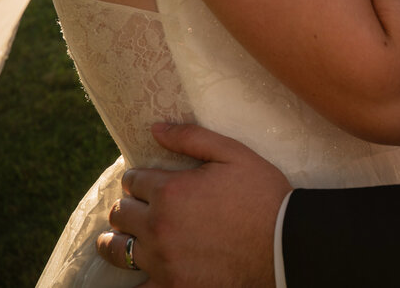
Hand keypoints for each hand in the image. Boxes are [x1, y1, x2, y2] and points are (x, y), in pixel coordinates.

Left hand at [96, 122, 290, 287]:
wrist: (284, 245)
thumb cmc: (261, 194)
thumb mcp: (232, 153)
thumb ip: (190, 138)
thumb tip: (155, 128)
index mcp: (170, 190)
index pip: (132, 180)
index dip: (137, 178)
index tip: (144, 182)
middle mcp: (159, 226)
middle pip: (120, 213)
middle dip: (126, 206)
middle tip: (135, 207)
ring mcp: (163, 262)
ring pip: (118, 250)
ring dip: (115, 240)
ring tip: (118, 238)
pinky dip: (133, 282)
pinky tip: (137, 274)